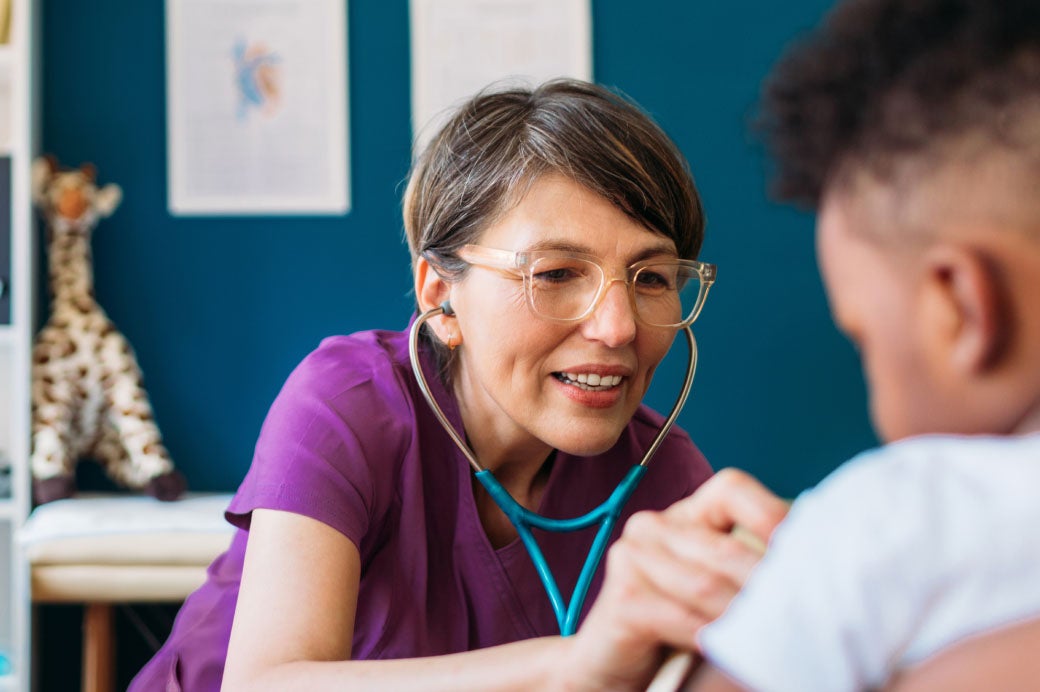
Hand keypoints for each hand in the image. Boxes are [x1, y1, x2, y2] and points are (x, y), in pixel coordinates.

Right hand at [560, 469, 788, 690]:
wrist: (610, 667)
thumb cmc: (679, 628)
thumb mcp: (720, 590)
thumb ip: (750, 567)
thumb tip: (818, 562)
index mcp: (686, 514)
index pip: (732, 489)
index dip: (772, 515)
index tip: (808, 556)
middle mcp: (654, 525)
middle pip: (727, 548)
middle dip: (770, 588)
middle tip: (807, 617)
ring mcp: (633, 556)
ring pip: (708, 585)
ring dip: (745, 620)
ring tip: (775, 641)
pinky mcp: (622, 597)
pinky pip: (681, 617)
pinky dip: (711, 639)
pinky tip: (728, 653)